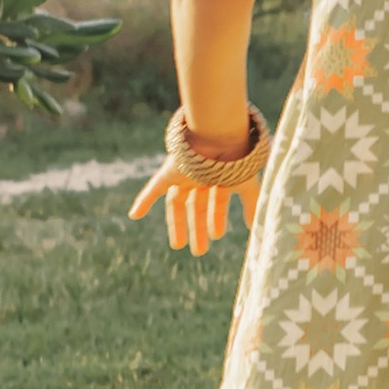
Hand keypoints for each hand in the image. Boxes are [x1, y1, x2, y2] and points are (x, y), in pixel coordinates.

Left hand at [129, 164, 252, 259]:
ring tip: (178, 246)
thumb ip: (250, 204)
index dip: (216, 220)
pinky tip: (134, 216)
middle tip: (199, 251)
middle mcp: (201, 176)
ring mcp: (184, 174)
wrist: (218, 137)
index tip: (217, 236)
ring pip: (178, 203)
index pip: (216, 204)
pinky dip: (144, 201)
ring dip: (177, 224)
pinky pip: (154, 188)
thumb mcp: (246, 185)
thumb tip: (254, 227)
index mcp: (220, 178)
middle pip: (196, 207)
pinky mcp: (169, 171)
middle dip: (198, 229)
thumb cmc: (236, 159)